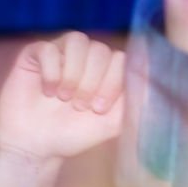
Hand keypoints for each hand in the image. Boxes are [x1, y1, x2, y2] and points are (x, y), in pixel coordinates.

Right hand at [0, 32, 125, 165]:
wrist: (38, 146)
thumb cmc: (77, 133)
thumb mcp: (114, 122)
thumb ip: (136, 99)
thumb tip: (151, 71)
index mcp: (108, 69)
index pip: (121, 59)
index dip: (113, 82)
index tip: (99, 109)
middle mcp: (87, 57)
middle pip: (100, 50)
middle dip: (92, 81)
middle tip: (80, 106)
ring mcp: (62, 52)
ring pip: (77, 40)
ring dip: (73, 73)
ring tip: (64, 97)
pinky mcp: (36, 54)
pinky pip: (48, 48)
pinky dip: (51, 71)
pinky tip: (48, 91)